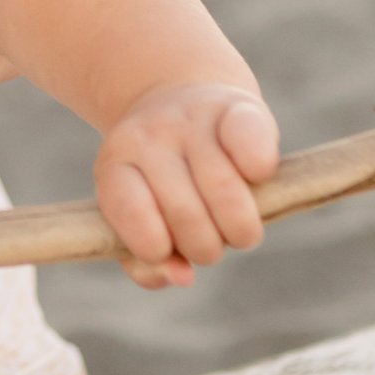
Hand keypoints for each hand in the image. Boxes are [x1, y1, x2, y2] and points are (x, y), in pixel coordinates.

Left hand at [95, 81, 277, 289]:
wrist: (182, 97)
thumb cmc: (162, 180)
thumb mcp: (139, 215)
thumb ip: (145, 261)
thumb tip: (181, 278)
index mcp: (115, 165)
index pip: (130, 212)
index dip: (155, 245)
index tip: (170, 251)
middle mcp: (149, 137)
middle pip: (185, 213)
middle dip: (206, 247)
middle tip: (212, 241)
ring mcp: (192, 119)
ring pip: (224, 190)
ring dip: (240, 228)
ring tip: (238, 228)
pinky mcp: (236, 107)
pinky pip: (251, 143)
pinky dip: (259, 168)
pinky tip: (258, 176)